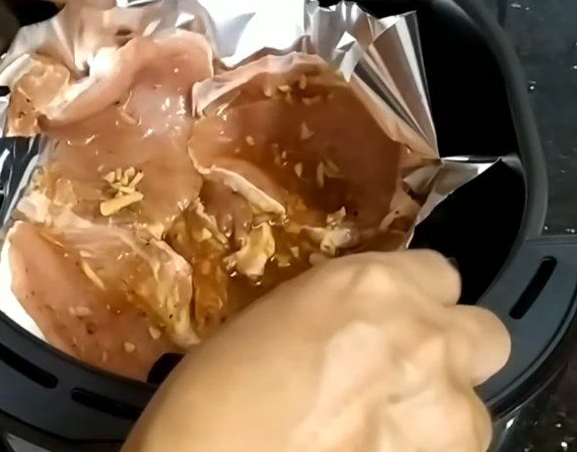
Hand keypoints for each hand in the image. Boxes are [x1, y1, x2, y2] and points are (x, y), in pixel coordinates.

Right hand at [123, 251, 509, 451]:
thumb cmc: (221, 387)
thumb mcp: (283, 315)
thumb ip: (345, 310)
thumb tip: (362, 322)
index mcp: (372, 284)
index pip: (439, 272)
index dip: (420, 298)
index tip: (400, 316)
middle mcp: (423, 334)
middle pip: (485, 333)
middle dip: (454, 349)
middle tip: (408, 369)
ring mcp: (442, 407)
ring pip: (474, 405)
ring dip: (441, 412)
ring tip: (386, 427)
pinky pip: (454, 449)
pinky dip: (426, 449)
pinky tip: (378, 449)